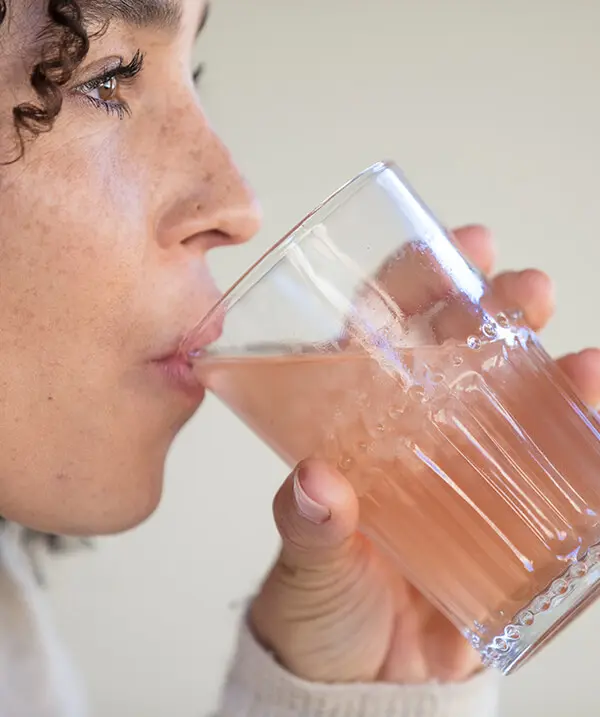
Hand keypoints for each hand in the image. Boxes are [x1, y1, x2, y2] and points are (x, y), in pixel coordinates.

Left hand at [250, 226, 599, 684]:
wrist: (360, 676)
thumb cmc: (320, 599)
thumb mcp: (305, 558)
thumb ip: (307, 524)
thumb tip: (320, 485)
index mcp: (358, 421)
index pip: (385, 329)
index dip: (418, 280)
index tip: (457, 247)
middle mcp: (417, 432)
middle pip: (462, 351)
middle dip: (498, 311)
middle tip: (524, 291)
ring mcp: (467, 471)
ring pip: (518, 404)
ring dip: (555, 375)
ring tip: (583, 365)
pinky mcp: (507, 520)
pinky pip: (557, 479)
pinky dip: (589, 453)